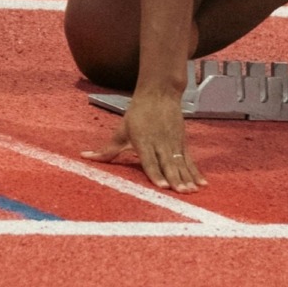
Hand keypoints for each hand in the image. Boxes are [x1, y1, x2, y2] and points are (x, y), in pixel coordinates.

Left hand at [83, 92, 206, 191]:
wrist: (159, 93)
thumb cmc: (138, 113)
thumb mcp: (121, 130)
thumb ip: (107, 149)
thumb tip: (85, 157)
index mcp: (144, 140)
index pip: (150, 160)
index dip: (156, 174)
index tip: (162, 187)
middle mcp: (160, 142)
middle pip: (168, 163)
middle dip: (175, 180)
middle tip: (181, 193)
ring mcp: (173, 142)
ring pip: (181, 163)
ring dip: (187, 178)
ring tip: (192, 192)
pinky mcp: (183, 142)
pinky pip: (190, 160)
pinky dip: (196, 172)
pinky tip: (202, 183)